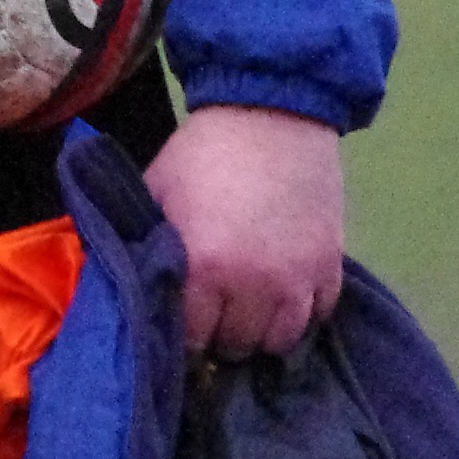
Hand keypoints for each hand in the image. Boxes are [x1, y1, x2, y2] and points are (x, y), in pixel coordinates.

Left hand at [143, 104, 343, 362]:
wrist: (271, 113)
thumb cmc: (200, 155)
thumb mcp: (155, 194)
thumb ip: (144, 247)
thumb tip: (129, 290)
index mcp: (203, 268)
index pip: (191, 340)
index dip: (181, 336)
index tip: (180, 324)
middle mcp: (254, 285)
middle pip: (236, 345)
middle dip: (220, 334)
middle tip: (213, 313)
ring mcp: (298, 279)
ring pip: (280, 341)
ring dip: (261, 331)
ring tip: (248, 309)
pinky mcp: (330, 266)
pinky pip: (318, 316)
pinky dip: (299, 312)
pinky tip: (281, 294)